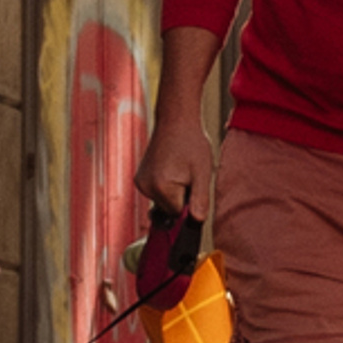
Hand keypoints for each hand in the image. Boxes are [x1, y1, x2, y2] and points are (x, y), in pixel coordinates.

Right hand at [133, 108, 213, 224]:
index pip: (177, 214)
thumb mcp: (202, 172)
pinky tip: (171, 167)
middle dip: (181, 197)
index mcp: (161, 188)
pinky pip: (157, 192)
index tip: (193, 183)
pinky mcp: (139, 178)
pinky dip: (165, 186)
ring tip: (179, 168)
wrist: (176, 120)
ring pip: (163, 201)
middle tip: (187, 173)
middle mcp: (146, 188)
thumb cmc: (191, 143)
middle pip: (169, 209)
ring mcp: (140, 183)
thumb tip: (197, 222)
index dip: (189, 202)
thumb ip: (200, 199)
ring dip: (173, 192)